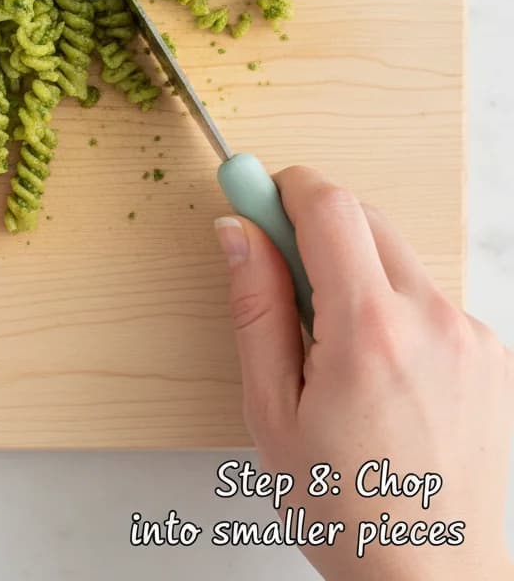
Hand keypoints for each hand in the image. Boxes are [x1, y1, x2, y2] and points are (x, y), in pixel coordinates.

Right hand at [216, 167, 512, 580]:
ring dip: (354, 270)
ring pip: (396, 255)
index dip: (285, 187)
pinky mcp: (491, 352)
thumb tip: (239, 232)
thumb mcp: (270, 408)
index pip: (330, 206)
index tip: (256, 195)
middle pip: (365, 217)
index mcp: (370, 333)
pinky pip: (426, 295)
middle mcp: (433, 321)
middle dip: (315, 227)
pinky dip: (391, 305)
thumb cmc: (344, 507)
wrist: (432, 579)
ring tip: (330, 345)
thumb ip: (255, 305)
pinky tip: (375, 367)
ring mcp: (471, 335)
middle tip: (279, 273)